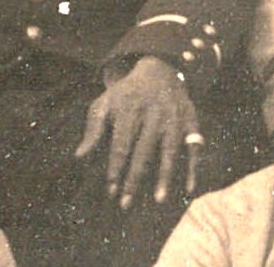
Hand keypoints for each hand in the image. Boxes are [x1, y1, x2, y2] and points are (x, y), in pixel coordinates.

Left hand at [75, 56, 200, 209]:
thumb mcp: (105, 104)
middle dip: (134, 178)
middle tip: (125, 205)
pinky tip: (188, 188)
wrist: (158, 69)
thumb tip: (79, 157)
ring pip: (170, 149)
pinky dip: (193, 166)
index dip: (116, 167)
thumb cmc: (126, 95)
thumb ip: (93, 129)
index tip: (110, 190)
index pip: (122, 143)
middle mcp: (153, 112)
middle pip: (144, 150)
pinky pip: (194, 145)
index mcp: (130, 108)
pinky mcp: (191, 120)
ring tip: (158, 200)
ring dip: (165, 175)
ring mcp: (174, 116)